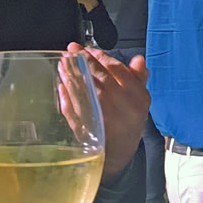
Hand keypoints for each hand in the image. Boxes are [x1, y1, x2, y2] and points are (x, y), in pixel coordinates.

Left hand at [69, 42, 149, 181]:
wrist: (120, 153)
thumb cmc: (129, 123)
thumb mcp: (141, 100)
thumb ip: (139, 78)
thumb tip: (138, 60)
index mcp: (135, 95)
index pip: (115, 68)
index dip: (99, 56)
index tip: (87, 48)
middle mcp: (119, 104)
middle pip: (97, 76)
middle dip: (82, 61)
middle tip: (71, 51)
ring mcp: (101, 116)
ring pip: (83, 89)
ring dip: (71, 74)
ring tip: (63, 63)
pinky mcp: (85, 128)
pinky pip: (73, 108)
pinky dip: (66, 96)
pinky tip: (61, 85)